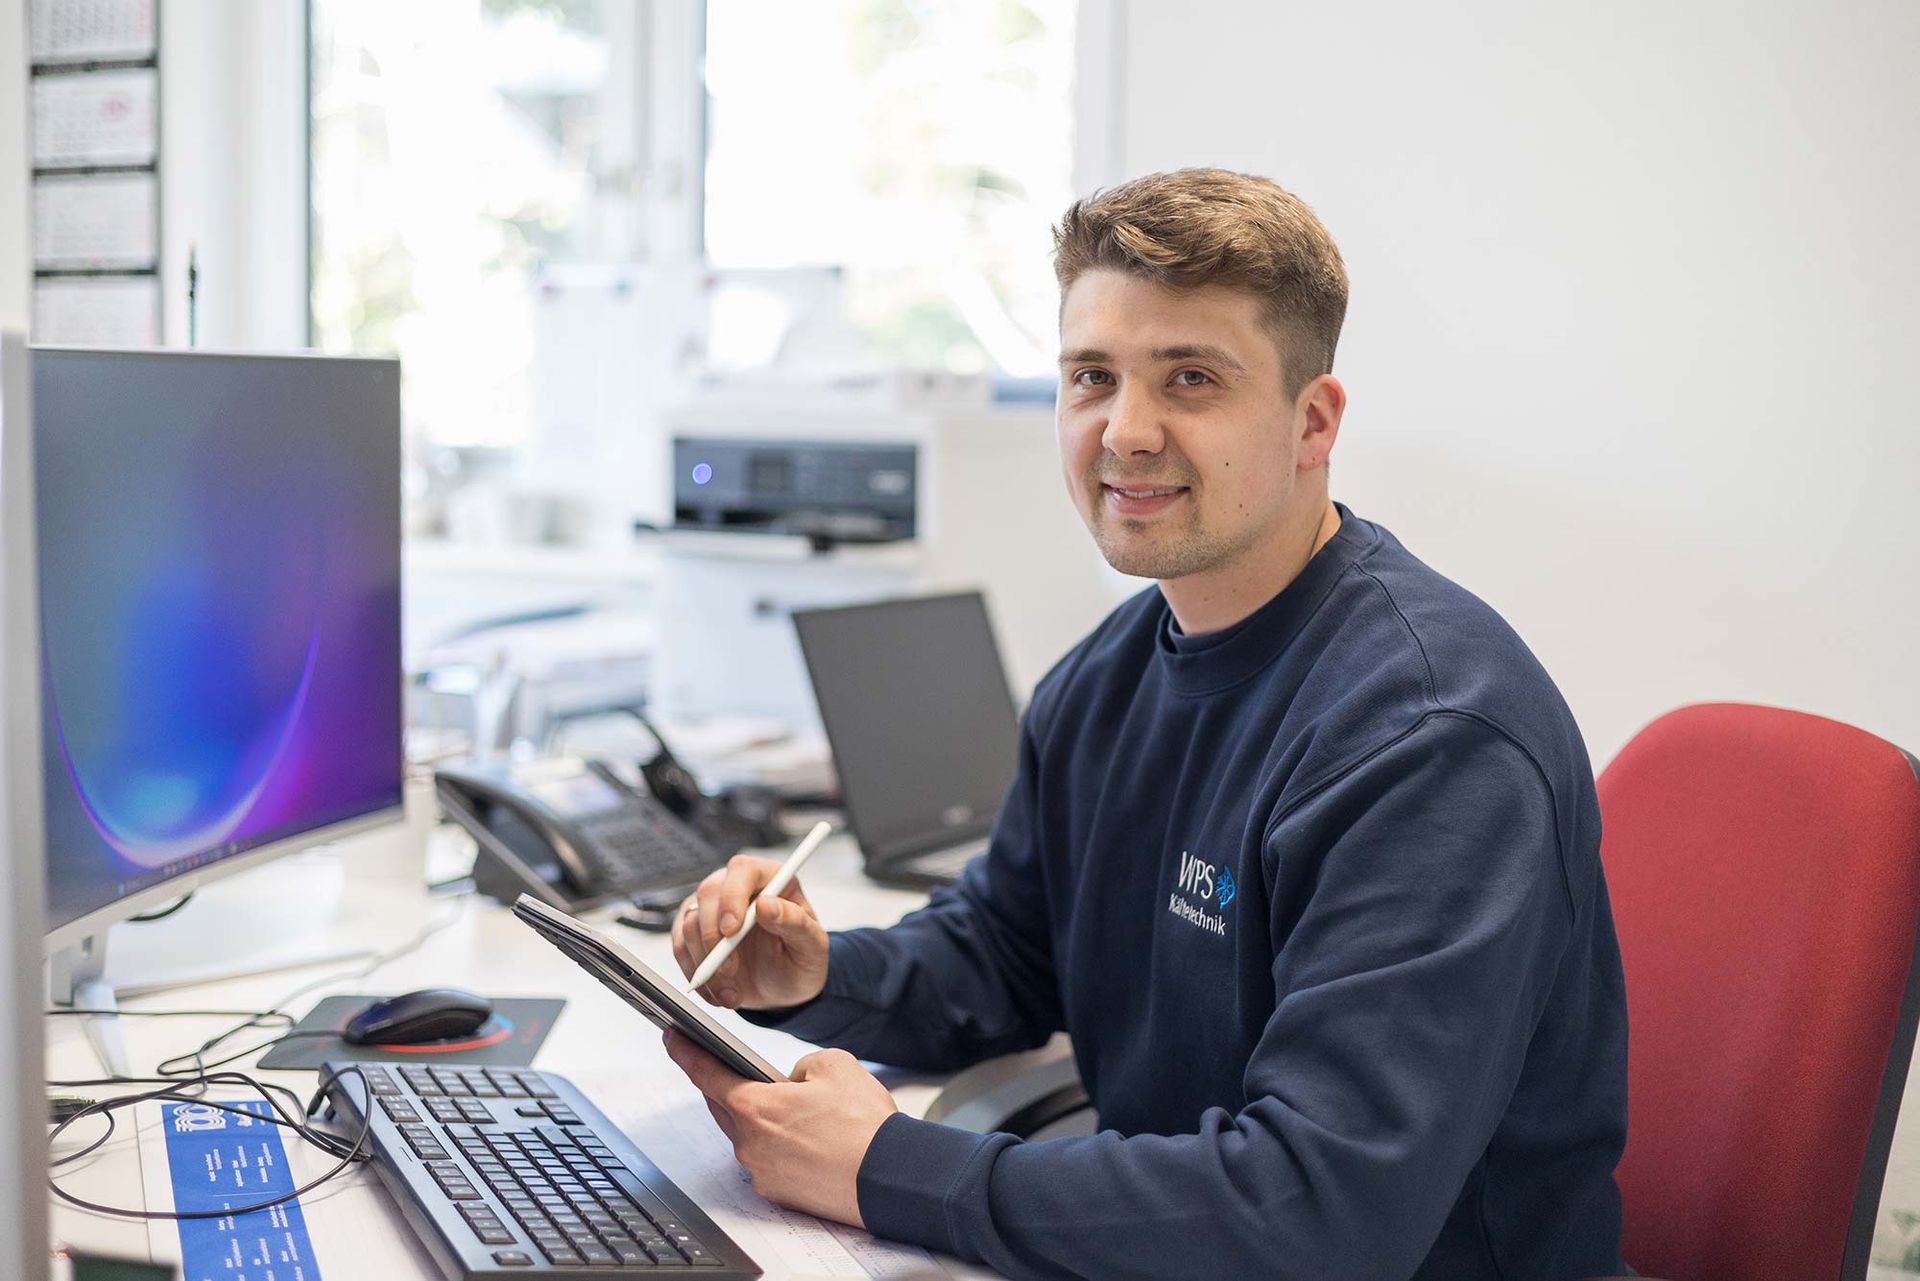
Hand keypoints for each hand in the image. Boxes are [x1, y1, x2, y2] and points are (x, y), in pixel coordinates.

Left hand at [663, 1029, 895, 1226]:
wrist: (889, 1177)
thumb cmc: (865, 1125)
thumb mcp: (835, 1065)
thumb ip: (801, 1065)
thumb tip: (792, 1081)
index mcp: (755, 1106)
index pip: (706, 1073)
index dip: (686, 1053)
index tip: (672, 1038)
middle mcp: (749, 1143)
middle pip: (723, 1105)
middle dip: (726, 1084)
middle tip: (733, 1068)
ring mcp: (761, 1171)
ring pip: (747, 1133)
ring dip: (759, 1116)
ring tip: (790, 1106)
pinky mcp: (777, 1192)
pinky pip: (766, 1158)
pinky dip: (777, 1143)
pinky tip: (805, 1136)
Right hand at [671, 854, 829, 1010]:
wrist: (783, 989)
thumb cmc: (800, 960)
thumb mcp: (812, 947)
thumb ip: (796, 923)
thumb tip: (768, 905)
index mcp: (770, 880)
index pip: (742, 870)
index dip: (732, 896)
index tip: (732, 930)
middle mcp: (737, 888)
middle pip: (708, 893)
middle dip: (713, 937)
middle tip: (729, 971)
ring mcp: (711, 909)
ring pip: (689, 923)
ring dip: (707, 965)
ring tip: (732, 992)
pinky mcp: (693, 932)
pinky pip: (680, 948)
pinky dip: (696, 975)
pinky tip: (719, 991)